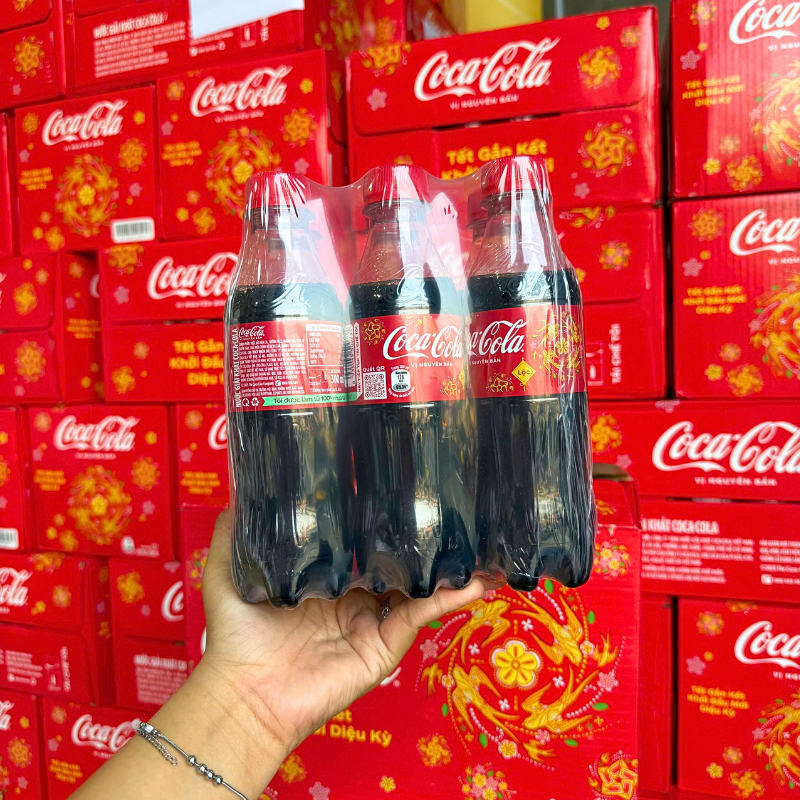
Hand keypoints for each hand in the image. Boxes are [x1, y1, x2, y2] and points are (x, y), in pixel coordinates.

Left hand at [199, 510, 488, 759]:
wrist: (245, 691)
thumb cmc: (236, 638)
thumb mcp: (229, 574)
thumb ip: (235, 536)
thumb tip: (239, 497)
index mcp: (327, 582)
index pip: (363, 548)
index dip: (382, 525)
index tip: (400, 495)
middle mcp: (355, 600)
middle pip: (397, 565)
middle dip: (423, 545)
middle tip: (450, 513)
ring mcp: (373, 623)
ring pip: (417, 589)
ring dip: (448, 570)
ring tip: (479, 545)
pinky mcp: (384, 646)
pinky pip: (420, 616)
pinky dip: (449, 599)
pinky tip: (473, 583)